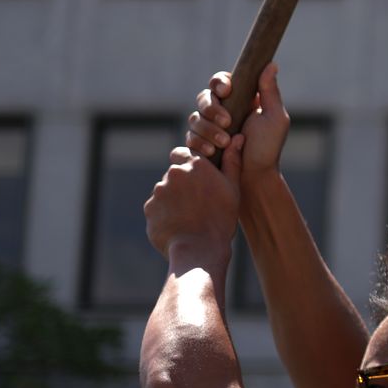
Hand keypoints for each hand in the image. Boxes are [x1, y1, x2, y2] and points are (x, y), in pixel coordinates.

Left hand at [145, 139, 244, 258]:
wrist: (199, 249)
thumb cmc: (221, 218)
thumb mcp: (233, 188)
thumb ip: (232, 161)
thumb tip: (238, 137)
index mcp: (195, 165)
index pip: (182, 153)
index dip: (189, 163)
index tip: (197, 177)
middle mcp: (173, 173)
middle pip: (174, 174)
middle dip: (182, 184)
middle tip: (198, 203)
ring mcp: (158, 191)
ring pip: (165, 191)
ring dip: (174, 199)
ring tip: (190, 217)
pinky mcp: (149, 209)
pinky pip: (157, 207)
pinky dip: (165, 214)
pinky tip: (180, 225)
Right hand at [186, 62, 289, 176]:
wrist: (255, 177)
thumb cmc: (268, 147)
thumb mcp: (274, 118)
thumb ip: (270, 92)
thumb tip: (271, 64)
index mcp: (240, 100)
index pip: (221, 82)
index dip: (220, 82)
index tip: (227, 90)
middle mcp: (222, 111)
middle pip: (203, 98)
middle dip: (212, 109)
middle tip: (227, 122)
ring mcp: (208, 128)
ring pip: (195, 118)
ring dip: (208, 129)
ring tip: (225, 142)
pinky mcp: (199, 144)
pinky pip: (189, 137)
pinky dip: (199, 143)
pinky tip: (212, 151)